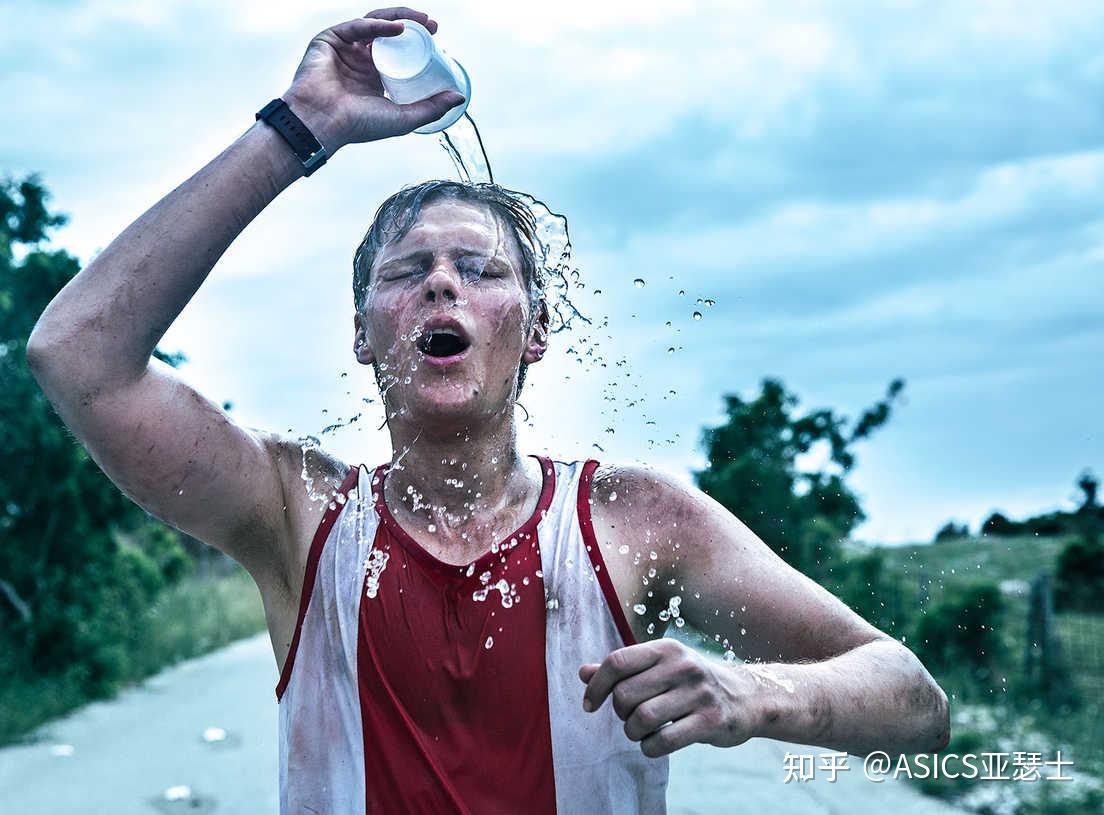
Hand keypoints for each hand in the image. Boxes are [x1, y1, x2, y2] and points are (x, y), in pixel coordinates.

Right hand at [281, 7, 465, 150]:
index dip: (418, 42)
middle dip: (412, 25)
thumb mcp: (404, 117)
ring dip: (399, 18)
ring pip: (374, 24)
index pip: (399, 51)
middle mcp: (360, 60)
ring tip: (421, 21)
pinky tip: (397, 27)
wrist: (323, 123)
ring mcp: (345, 49)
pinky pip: (358, 27)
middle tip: (433, 26)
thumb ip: (431, 108)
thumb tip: (460, 97)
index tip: (437, 38)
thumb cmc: (358, 126)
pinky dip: (378, 24)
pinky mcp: (330, 40)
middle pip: (388, 34)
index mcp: (374, 76)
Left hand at [579, 639, 762, 757]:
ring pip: (642, 719)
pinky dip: (650, 748)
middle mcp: (682, 666)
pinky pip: (664, 742)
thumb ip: (623, 669)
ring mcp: (698, 693)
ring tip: (641, 732)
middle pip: (625, 694)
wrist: (747, 697)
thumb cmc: (691, 682)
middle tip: (629, 718)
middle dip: (619, 713)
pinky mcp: (711, 721)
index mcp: (666, 649)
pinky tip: (654, 744)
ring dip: (633, 733)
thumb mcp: (660, 666)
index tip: (590, 705)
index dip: (596, 686)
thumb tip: (583, 673)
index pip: (617, 662)